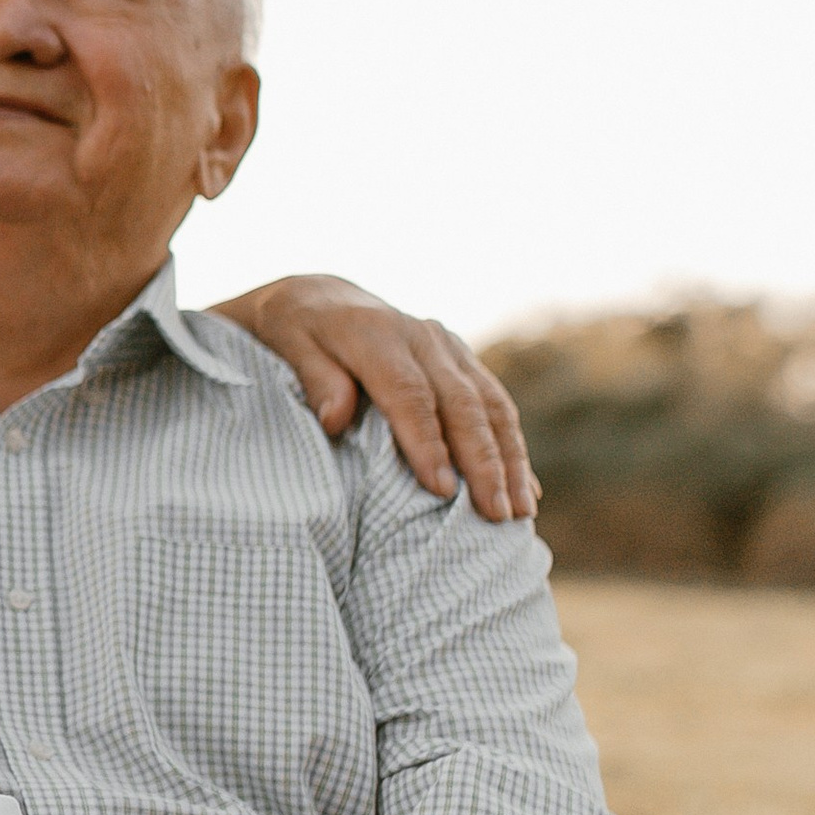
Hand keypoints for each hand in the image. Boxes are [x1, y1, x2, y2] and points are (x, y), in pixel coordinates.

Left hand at [208, 276, 536, 521]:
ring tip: (520, 513)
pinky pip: (496, 405)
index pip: (409, 394)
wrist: (323, 299)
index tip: (441, 489)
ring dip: (509, 460)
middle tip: (496, 514)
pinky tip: (527, 490)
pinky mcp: (463, 361)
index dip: (427, 442)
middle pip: (461, 404)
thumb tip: (336, 419)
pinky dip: (513, 449)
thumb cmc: (296, 332)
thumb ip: (313, 377)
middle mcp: (423, 338)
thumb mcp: (287, 343)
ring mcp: (450, 348)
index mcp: (377, 334)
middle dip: (483, 462)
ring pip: (491, 406)